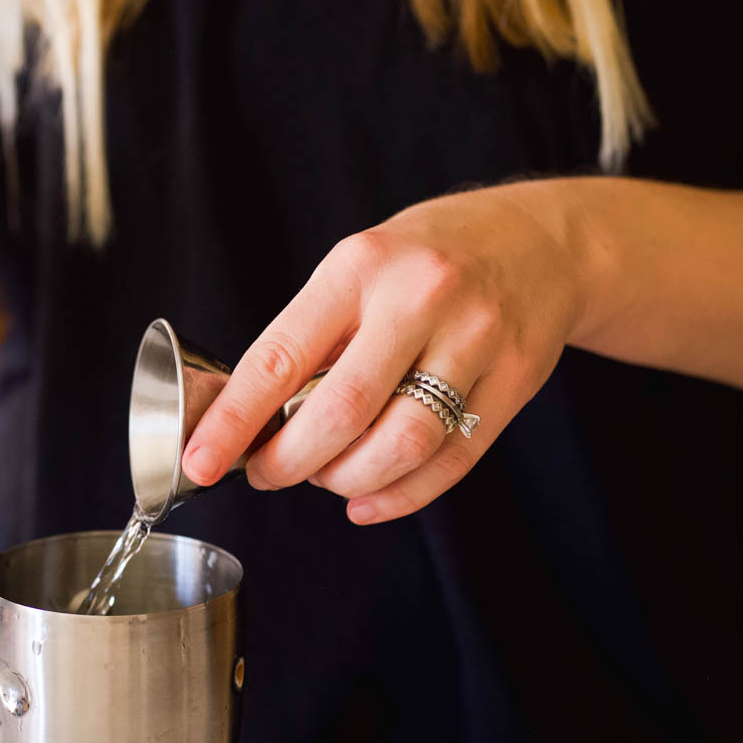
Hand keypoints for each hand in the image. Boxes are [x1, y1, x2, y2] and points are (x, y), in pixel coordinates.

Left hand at [180, 183, 589, 523]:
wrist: (541, 242)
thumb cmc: (429, 258)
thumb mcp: (359, 266)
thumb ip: (314, 335)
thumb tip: (250, 416)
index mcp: (361, 266)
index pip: (282, 355)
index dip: (235, 419)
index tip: (200, 460)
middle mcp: (420, 299)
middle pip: (342, 412)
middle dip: (289, 462)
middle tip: (266, 474)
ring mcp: (476, 341)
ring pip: (401, 445)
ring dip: (347, 481)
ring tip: (325, 478)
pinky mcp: (515, 381)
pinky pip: (450, 461)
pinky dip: (401, 497)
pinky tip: (368, 501)